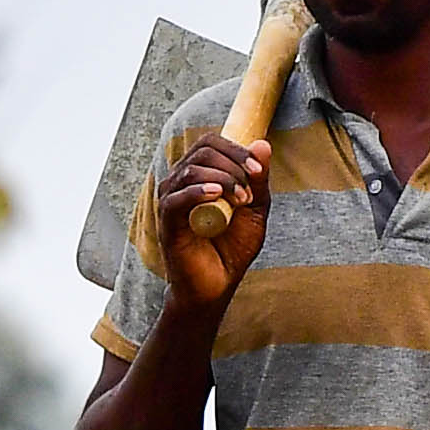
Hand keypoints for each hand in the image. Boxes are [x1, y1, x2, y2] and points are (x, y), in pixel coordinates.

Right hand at [154, 134, 268, 309]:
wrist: (216, 286)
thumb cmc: (232, 248)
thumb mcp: (254, 209)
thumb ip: (258, 179)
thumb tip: (262, 143)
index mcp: (198, 175)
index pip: (210, 143)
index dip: (236, 149)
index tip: (258, 170)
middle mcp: (181, 183)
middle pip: (202, 150)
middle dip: (233, 163)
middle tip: (251, 189)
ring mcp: (171, 201)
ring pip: (191, 169)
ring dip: (223, 179)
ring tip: (241, 200)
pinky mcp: (167, 222)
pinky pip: (176, 197)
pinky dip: (197, 191)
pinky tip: (216, 195)